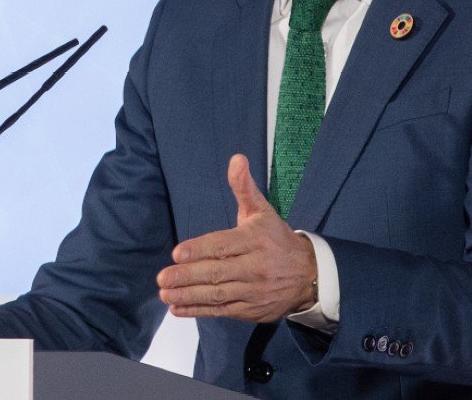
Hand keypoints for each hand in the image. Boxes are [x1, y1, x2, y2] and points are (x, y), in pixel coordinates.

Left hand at [156, 153, 317, 322]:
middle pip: (217, 272)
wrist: (308, 275)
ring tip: (166, 295)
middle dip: (188, 276)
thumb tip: (236, 159)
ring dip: (189, 296)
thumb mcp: (262, 211)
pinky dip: (199, 311)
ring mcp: (254, 291)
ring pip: (218, 295)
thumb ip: (244, 187)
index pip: (223, 245)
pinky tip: (178, 309)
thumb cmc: (276, 239)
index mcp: (255, 240)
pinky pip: (223, 311)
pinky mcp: (252, 310)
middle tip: (163, 278)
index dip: (200, 250)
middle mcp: (256, 266)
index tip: (177, 253)